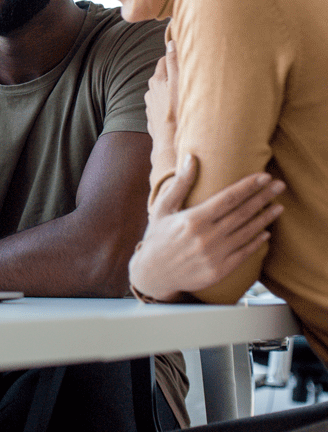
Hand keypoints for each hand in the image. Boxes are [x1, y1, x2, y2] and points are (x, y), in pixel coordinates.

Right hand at [129, 155, 284, 301]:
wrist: (153, 274)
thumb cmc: (157, 237)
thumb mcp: (163, 208)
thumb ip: (180, 183)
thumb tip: (191, 158)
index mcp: (193, 219)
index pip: (228, 198)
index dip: (248, 186)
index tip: (264, 176)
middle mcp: (207, 237)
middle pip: (242, 213)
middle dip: (263, 197)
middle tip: (279, 186)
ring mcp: (215, 255)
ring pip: (247, 233)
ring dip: (265, 218)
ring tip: (279, 207)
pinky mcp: (219, 270)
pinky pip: (244, 253)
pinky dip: (257, 242)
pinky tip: (266, 232)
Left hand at [145, 40, 178, 169]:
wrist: (170, 144)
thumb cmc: (177, 112)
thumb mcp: (179, 83)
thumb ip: (174, 62)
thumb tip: (170, 43)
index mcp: (156, 81)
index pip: (164, 61)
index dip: (174, 58)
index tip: (185, 57)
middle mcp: (150, 92)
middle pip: (163, 77)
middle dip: (174, 75)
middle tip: (189, 76)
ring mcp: (151, 107)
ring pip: (163, 93)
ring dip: (172, 92)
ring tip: (187, 95)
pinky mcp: (154, 120)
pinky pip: (163, 108)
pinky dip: (170, 106)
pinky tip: (180, 111)